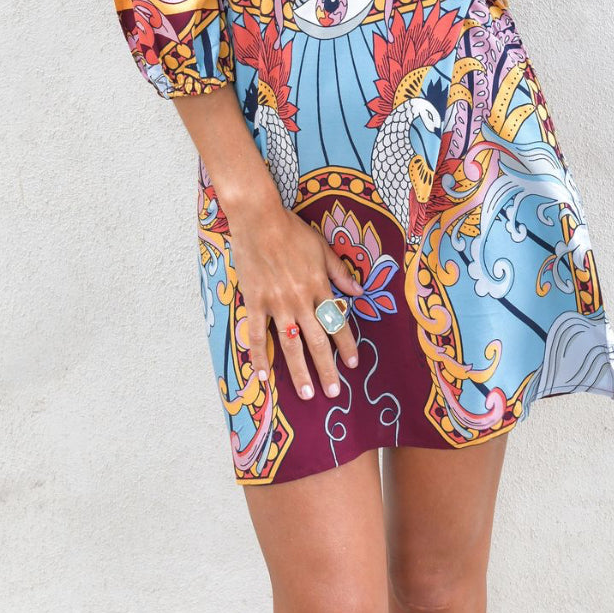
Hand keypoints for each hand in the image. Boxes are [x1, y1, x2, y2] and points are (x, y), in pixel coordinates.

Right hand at [228, 201, 362, 402]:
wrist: (259, 219)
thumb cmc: (292, 230)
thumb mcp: (322, 247)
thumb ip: (340, 272)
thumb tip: (358, 293)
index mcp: (318, 287)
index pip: (336, 322)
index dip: (346, 345)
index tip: (353, 363)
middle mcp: (300, 300)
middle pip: (316, 341)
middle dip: (326, 369)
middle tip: (333, 393)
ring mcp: (276, 303)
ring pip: (290, 344)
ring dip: (299, 371)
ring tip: (307, 394)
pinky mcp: (254, 302)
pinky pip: (256, 334)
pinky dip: (260, 356)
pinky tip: (264, 376)